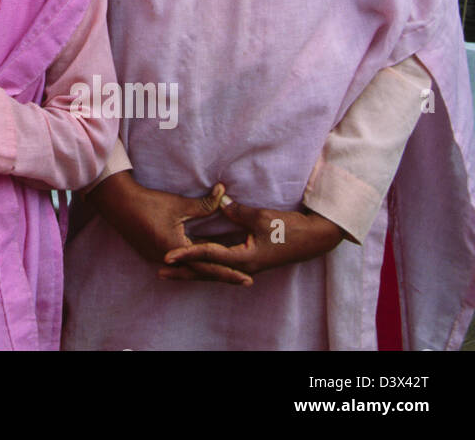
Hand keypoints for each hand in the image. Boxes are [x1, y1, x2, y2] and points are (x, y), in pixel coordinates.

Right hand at [90, 173, 252, 285]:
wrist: (117, 202)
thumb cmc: (148, 202)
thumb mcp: (178, 204)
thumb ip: (204, 203)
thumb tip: (224, 192)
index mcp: (174, 249)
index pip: (207, 266)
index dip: (228, 272)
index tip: (247, 278)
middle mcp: (166, 259)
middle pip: (199, 273)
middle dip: (222, 275)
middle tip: (244, 280)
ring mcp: (157, 258)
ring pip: (188, 271)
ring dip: (207, 272)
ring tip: (227, 274)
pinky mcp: (151, 253)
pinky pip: (178, 265)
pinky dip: (193, 266)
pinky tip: (201, 264)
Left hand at [160, 198, 343, 283]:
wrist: (314, 238)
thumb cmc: (290, 228)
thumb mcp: (262, 218)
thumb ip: (238, 213)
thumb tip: (220, 204)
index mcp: (245, 258)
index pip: (208, 256)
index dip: (186, 254)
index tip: (166, 255)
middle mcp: (243, 265)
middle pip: (207, 270)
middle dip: (184, 270)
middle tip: (160, 270)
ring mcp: (246, 263)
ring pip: (214, 268)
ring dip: (193, 267)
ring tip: (171, 267)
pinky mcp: (249, 258)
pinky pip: (223, 262)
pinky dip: (207, 261)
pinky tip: (194, 258)